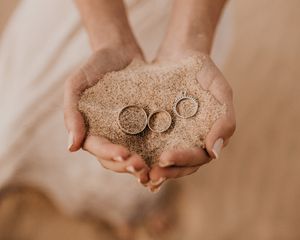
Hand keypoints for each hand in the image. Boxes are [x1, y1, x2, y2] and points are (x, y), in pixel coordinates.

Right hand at [64, 45, 149, 183]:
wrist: (119, 52)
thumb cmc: (94, 66)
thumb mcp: (76, 85)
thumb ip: (71, 113)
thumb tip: (71, 148)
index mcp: (90, 130)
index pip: (98, 148)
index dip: (109, 154)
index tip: (123, 155)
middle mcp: (109, 135)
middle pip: (115, 159)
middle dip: (127, 166)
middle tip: (141, 168)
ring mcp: (127, 132)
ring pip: (132, 155)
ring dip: (141, 165)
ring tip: (153, 169)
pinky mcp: (144, 125)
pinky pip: (148, 142)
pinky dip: (154, 152)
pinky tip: (165, 158)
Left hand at [148, 52, 235, 191]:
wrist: (181, 54)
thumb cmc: (204, 70)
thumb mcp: (220, 90)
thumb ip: (225, 120)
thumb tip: (215, 153)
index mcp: (209, 135)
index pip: (199, 157)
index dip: (183, 160)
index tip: (165, 158)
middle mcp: (192, 140)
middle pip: (182, 165)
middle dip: (166, 171)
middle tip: (150, 175)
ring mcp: (175, 136)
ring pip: (166, 160)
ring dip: (154, 169)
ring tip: (138, 173)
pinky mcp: (158, 129)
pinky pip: (151, 146)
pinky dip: (143, 155)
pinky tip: (129, 160)